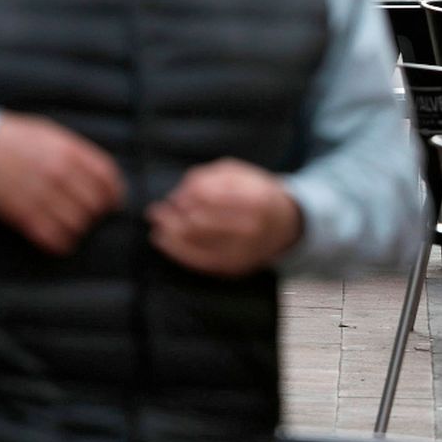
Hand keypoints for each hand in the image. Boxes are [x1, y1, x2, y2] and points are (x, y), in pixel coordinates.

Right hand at [0, 113, 124, 254]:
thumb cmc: (18, 139)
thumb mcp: (52, 134)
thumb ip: (79, 153)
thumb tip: (104, 177)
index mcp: (68, 151)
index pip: (106, 177)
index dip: (116, 192)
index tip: (114, 200)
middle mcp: (58, 174)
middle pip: (95, 203)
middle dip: (99, 212)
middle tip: (95, 214)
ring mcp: (41, 196)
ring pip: (78, 223)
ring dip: (82, 227)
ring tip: (78, 224)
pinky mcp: (23, 215)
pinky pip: (53, 238)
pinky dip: (63, 242)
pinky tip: (63, 238)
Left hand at [147, 158, 302, 277]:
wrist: (285, 224)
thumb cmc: (257, 193)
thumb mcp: (240, 173)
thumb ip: (208, 177)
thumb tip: (178, 195)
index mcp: (255, 198)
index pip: (207, 197)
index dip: (185, 196)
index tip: (174, 196)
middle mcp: (250, 228)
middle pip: (198, 223)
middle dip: (172, 217)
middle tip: (156, 211)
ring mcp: (243, 251)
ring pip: (195, 243)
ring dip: (169, 232)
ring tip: (157, 222)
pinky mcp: (235, 267)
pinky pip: (199, 261)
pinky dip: (176, 250)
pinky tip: (162, 240)